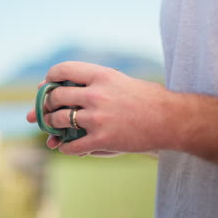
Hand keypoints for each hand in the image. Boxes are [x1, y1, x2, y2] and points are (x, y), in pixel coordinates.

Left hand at [27, 61, 179, 155]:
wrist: (173, 120)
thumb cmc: (148, 98)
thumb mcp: (120, 80)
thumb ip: (95, 83)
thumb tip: (69, 89)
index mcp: (101, 75)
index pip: (64, 70)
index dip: (50, 77)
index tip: (47, 84)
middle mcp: (96, 94)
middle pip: (56, 96)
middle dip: (46, 104)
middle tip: (45, 109)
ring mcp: (98, 118)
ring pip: (60, 120)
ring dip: (51, 125)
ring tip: (51, 128)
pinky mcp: (102, 139)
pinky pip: (72, 146)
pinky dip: (64, 148)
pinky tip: (63, 147)